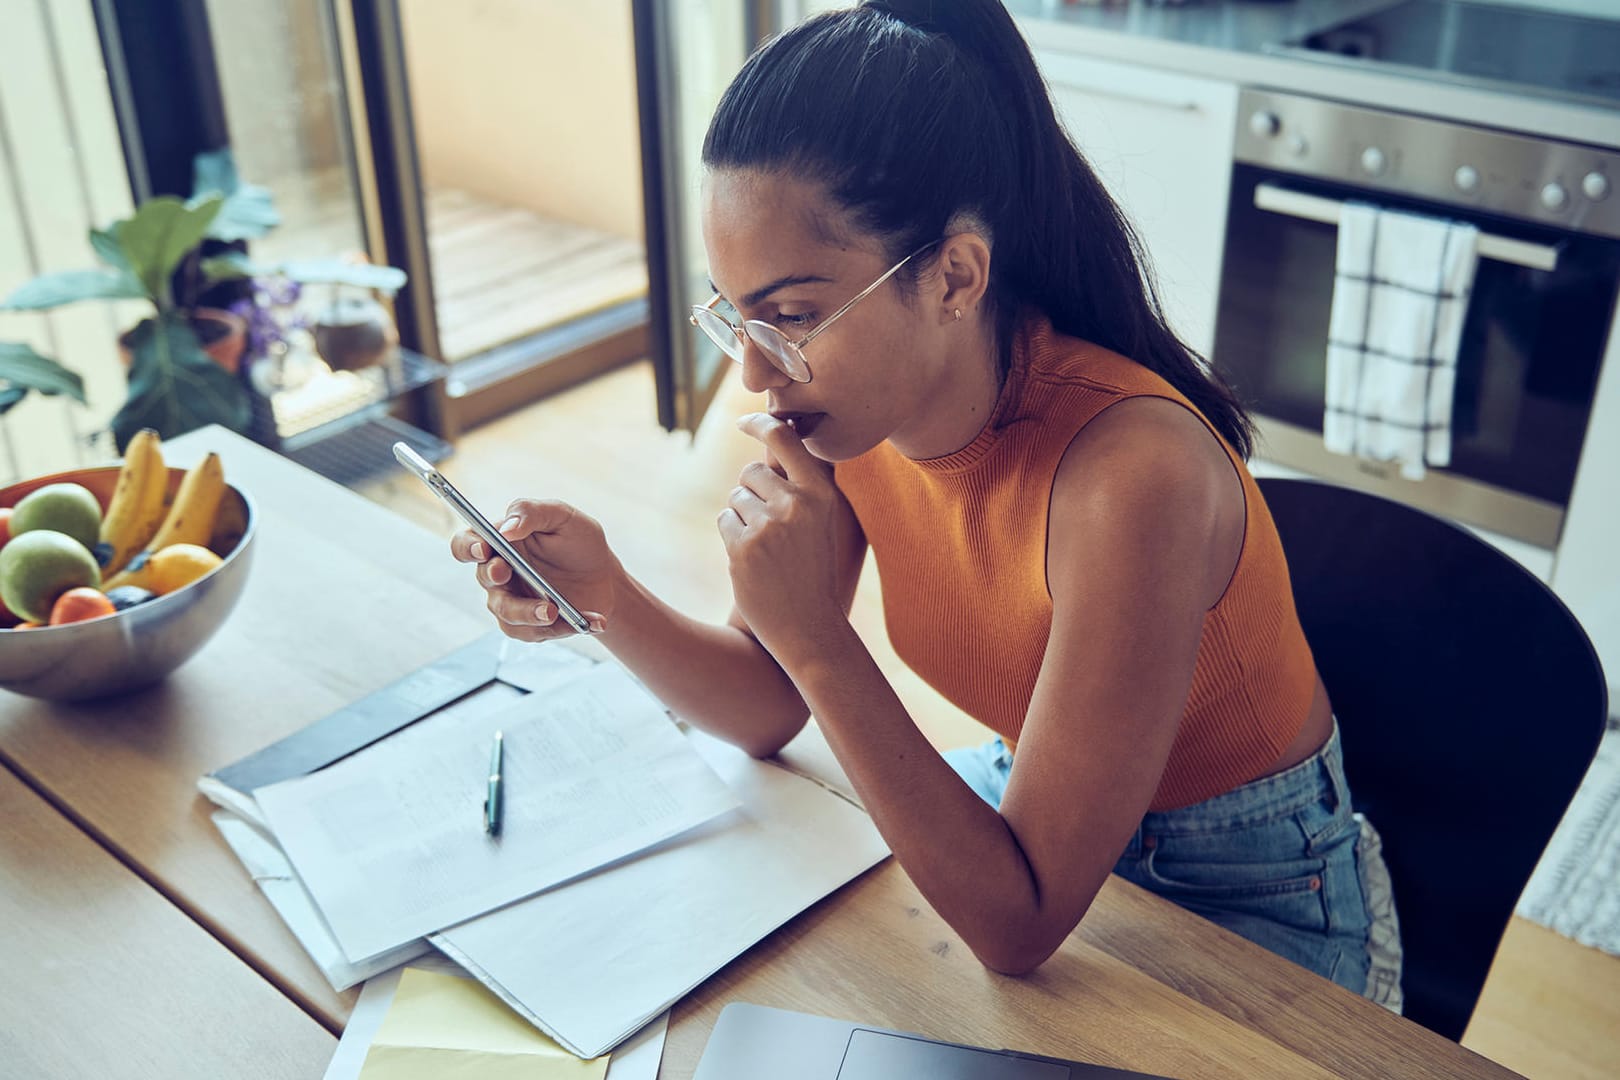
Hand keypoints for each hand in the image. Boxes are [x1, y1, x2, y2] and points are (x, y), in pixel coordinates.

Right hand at [450, 499, 617, 640]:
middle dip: (494, 576)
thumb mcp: (562, 516)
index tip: (484, 548)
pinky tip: (591, 620)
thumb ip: (532, 512)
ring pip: (506, 612)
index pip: (468, 542)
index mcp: (501, 542)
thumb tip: (507, 529)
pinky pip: (532, 633)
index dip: (468, 546)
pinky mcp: (530, 625)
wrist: (605, 577)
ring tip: (553, 611)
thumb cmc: (579, 542)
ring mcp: (512, 601)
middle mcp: (500, 572)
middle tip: (507, 573)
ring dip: (528, 612)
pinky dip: (562, 628)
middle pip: (484, 578)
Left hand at [718, 414, 849, 663]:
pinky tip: (753, 560)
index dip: (760, 423)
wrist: (808, 625)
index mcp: (821, 493)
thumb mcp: (823, 521)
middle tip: (769, 525)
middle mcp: (796, 504)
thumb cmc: (813, 570)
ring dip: (742, 517)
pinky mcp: (743, 547)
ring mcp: (768, 526)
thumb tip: (778, 435)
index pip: (784, 439)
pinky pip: (725, 520)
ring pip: (736, 497)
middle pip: (752, 472)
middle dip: (752, 492)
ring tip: (766, 548)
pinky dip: (732, 536)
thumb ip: (803, 483)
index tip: (745, 422)